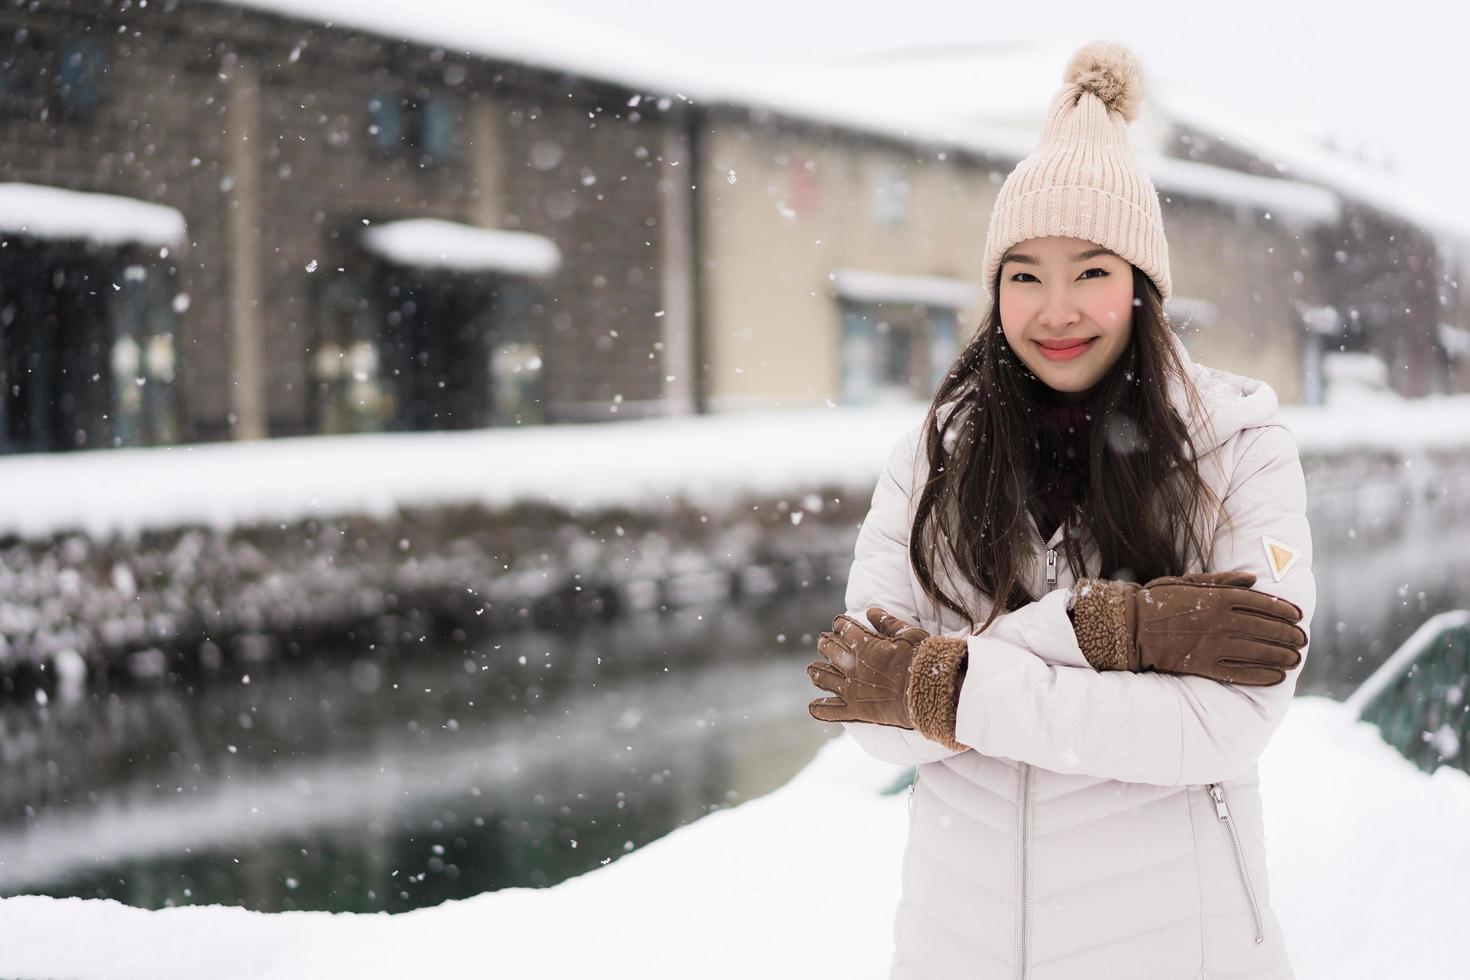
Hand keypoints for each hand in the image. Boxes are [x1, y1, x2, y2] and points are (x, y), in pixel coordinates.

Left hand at [807, 608, 969, 749]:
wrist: (929, 692)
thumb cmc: (922, 660)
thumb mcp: (907, 634)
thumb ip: (887, 622)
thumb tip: (870, 611)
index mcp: (864, 645)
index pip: (844, 629)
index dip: (840, 624)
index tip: (838, 623)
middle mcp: (852, 666)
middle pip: (829, 650)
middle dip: (825, 644)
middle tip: (823, 643)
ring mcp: (851, 689)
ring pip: (824, 678)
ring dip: (817, 672)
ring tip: (812, 670)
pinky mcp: (856, 710)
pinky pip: (832, 711)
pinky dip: (820, 709)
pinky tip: (812, 707)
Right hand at [1071, 570, 1306, 685]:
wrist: (1132, 626)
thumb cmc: (1159, 600)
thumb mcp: (1189, 581)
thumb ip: (1223, 581)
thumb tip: (1253, 580)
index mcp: (1218, 598)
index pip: (1262, 603)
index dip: (1284, 610)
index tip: (1299, 616)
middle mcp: (1220, 621)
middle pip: (1265, 628)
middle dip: (1288, 636)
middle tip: (1302, 641)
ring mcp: (1213, 645)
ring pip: (1258, 652)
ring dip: (1281, 657)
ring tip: (1295, 660)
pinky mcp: (1204, 665)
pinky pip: (1239, 673)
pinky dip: (1261, 676)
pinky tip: (1276, 678)